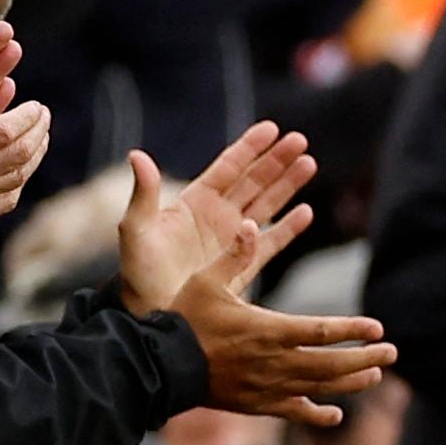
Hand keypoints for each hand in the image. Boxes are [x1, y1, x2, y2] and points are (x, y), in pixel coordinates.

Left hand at [117, 124, 315, 315]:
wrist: (151, 316)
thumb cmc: (137, 274)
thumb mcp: (136, 231)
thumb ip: (143, 194)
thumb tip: (137, 155)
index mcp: (193, 203)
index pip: (228, 168)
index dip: (249, 148)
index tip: (272, 128)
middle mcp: (216, 217)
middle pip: (253, 181)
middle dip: (276, 161)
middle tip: (300, 140)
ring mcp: (231, 241)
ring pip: (266, 205)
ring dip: (288, 185)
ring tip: (309, 163)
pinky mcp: (242, 266)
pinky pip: (270, 242)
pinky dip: (288, 228)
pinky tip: (306, 212)